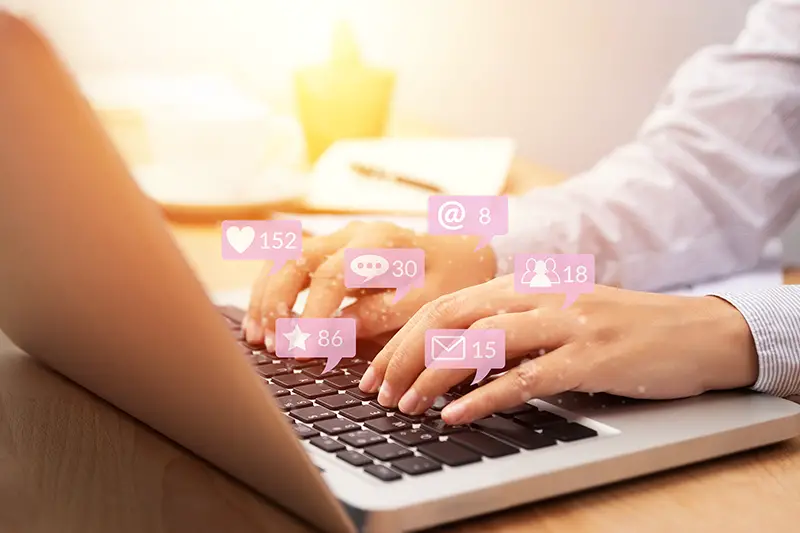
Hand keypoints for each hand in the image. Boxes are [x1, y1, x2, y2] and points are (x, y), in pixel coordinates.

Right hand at [244, 221, 495, 345]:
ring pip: (284, 255)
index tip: (303, 351)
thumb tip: (333, 333)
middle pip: (294, 258)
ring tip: (259, 337)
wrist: (468, 252)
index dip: (312, 316)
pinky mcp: (333, 249)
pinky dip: (272, 289)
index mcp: (379, 243)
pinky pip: (290, 260)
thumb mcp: (427, 302)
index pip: (330, 276)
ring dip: (266, 295)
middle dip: (276, 303)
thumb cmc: (453, 279)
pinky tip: (266, 321)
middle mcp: (353, 233)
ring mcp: (340, 237)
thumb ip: (380, 315)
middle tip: (273, 345)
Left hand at [359, 275, 758, 424]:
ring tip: (405, 406)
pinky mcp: (590, 357)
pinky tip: (456, 416)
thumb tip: (450, 359)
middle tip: (377, 392)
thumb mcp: (555, 316)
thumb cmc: (619, 327)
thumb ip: (508, 329)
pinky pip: (526, 377)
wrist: (694, 330)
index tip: (373, 370)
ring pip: (480, 343)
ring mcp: (564, 323)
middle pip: (450, 317)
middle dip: (403, 355)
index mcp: (524, 284)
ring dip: (433, 376)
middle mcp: (537, 295)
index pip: (444, 304)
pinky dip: (484, 397)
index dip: (401, 336)